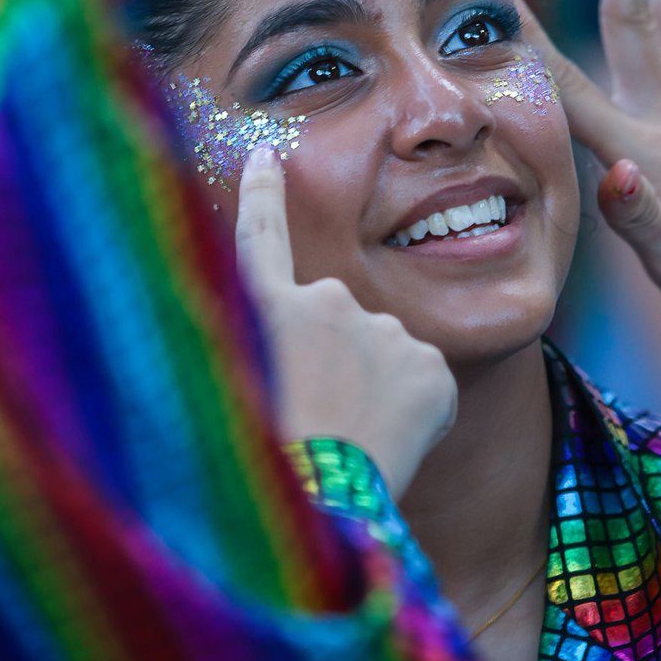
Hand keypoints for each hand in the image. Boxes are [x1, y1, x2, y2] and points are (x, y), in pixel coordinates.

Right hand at [235, 146, 456, 498]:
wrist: (319, 506)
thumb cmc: (267, 468)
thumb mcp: (233, 396)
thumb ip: (260, 352)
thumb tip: (290, 353)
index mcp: (269, 311)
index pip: (262, 239)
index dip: (263, 195)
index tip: (268, 154)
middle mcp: (327, 302)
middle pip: (341, 322)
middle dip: (340, 361)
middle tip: (326, 418)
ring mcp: (382, 329)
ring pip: (386, 355)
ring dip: (377, 390)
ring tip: (354, 438)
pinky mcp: (427, 363)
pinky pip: (425, 386)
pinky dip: (416, 412)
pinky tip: (392, 442)